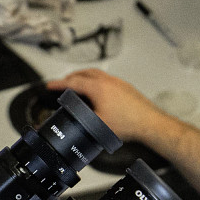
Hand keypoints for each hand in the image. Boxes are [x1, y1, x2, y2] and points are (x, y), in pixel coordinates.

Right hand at [48, 69, 162, 145]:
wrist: (150, 123)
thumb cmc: (129, 124)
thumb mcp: (98, 125)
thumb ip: (83, 120)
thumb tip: (74, 120)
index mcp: (98, 88)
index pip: (73, 83)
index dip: (59, 84)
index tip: (50, 85)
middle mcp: (108, 81)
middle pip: (84, 73)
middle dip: (71, 77)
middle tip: (63, 83)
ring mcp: (118, 83)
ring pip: (96, 74)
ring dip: (84, 76)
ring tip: (78, 84)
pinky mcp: (125, 87)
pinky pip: (106, 78)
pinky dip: (96, 80)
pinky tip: (97, 91)